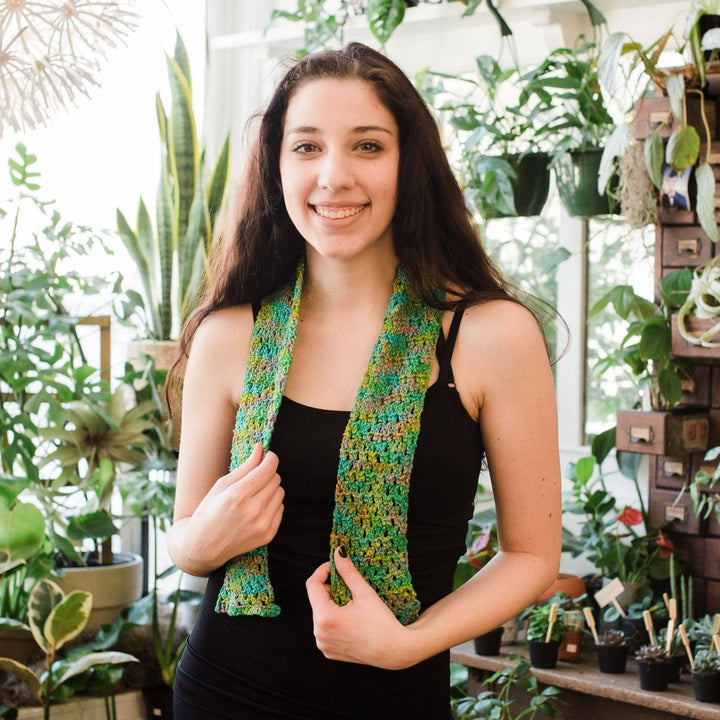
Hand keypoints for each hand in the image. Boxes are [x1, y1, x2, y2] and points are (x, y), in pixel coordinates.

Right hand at [185, 443, 283, 568]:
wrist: (203, 547)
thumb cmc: (208, 512)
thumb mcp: (221, 486)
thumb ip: (244, 467)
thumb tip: (260, 450)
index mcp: (238, 495)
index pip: (267, 469)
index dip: (270, 458)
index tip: (268, 455)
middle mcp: (253, 510)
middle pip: (275, 479)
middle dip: (268, 473)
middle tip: (255, 476)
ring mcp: (262, 524)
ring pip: (280, 492)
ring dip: (270, 489)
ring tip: (254, 494)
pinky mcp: (268, 534)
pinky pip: (280, 508)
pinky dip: (271, 504)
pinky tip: (257, 508)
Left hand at [305, 547, 416, 669]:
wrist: (394, 651)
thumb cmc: (381, 623)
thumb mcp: (364, 593)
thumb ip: (347, 572)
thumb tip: (338, 552)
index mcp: (325, 618)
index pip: (312, 585)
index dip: (322, 571)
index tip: (335, 565)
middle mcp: (319, 633)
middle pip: (317, 600)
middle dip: (330, 588)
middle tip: (348, 584)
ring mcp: (323, 644)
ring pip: (321, 613)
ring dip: (332, 603)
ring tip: (351, 602)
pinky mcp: (329, 651)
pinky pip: (325, 628)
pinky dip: (334, 619)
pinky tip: (350, 618)